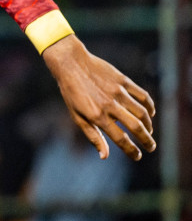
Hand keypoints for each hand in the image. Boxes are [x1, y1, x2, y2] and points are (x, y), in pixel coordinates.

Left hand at [42, 35, 155, 159]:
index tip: (138, 157)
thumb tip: (104, 156)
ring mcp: (118, 92)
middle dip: (147, 140)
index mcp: (97, 116)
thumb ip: (93, 136)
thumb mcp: (77, 116)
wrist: (70, 63)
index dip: (132, 151)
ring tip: (148, 132)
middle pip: (136, 127)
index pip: (120, 139)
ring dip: (149, 125)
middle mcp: (109, 105)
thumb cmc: (71, 92)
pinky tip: (150, 113)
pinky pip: (143, 96)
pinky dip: (150, 107)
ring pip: (142, 113)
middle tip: (151, 147)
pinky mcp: (123, 81)